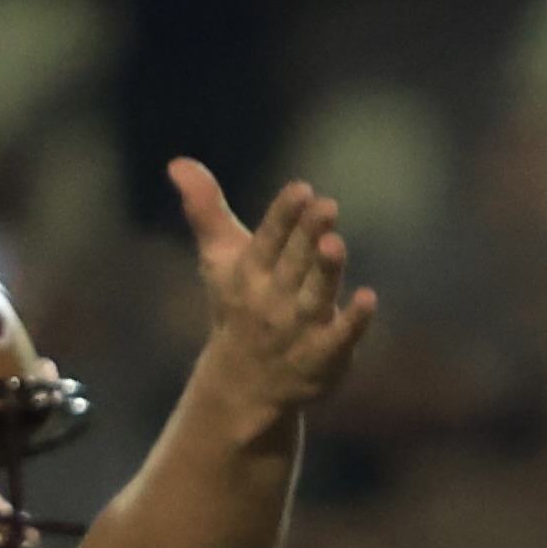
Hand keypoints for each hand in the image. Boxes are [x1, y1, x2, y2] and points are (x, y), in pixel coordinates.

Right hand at [172, 161, 378, 425]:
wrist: (243, 385)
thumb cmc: (237, 306)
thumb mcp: (219, 258)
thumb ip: (205, 209)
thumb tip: (178, 162)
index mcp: (251, 271)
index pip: (268, 239)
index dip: (284, 215)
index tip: (301, 189)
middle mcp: (274, 298)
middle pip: (294, 262)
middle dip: (308, 235)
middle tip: (327, 206)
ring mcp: (300, 329)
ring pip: (316, 296)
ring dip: (326, 272)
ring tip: (335, 244)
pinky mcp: (325, 356)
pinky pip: (340, 338)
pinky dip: (353, 322)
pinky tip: (368, 298)